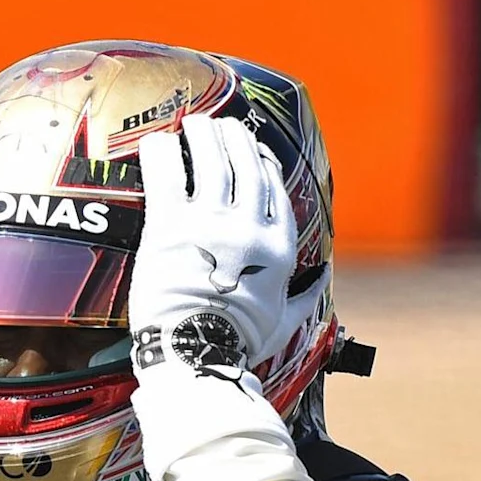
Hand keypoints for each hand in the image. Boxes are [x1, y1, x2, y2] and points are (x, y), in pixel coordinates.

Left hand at [130, 114, 294, 370]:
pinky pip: (166, 175)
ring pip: (210, 160)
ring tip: (194, 123)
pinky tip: (160, 140)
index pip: (274, 187)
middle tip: (220, 125)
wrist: (196, 357)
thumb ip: (303, 298)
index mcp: (279, 247)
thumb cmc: (238, 345)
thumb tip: (320, 283)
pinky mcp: (169, 227)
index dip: (261, 160)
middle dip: (232, 137)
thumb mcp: (283, 322)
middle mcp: (248, 228)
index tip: (252, 148)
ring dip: (202, 134)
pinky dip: (163, 152)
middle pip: (243, 164)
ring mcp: (209, 225)